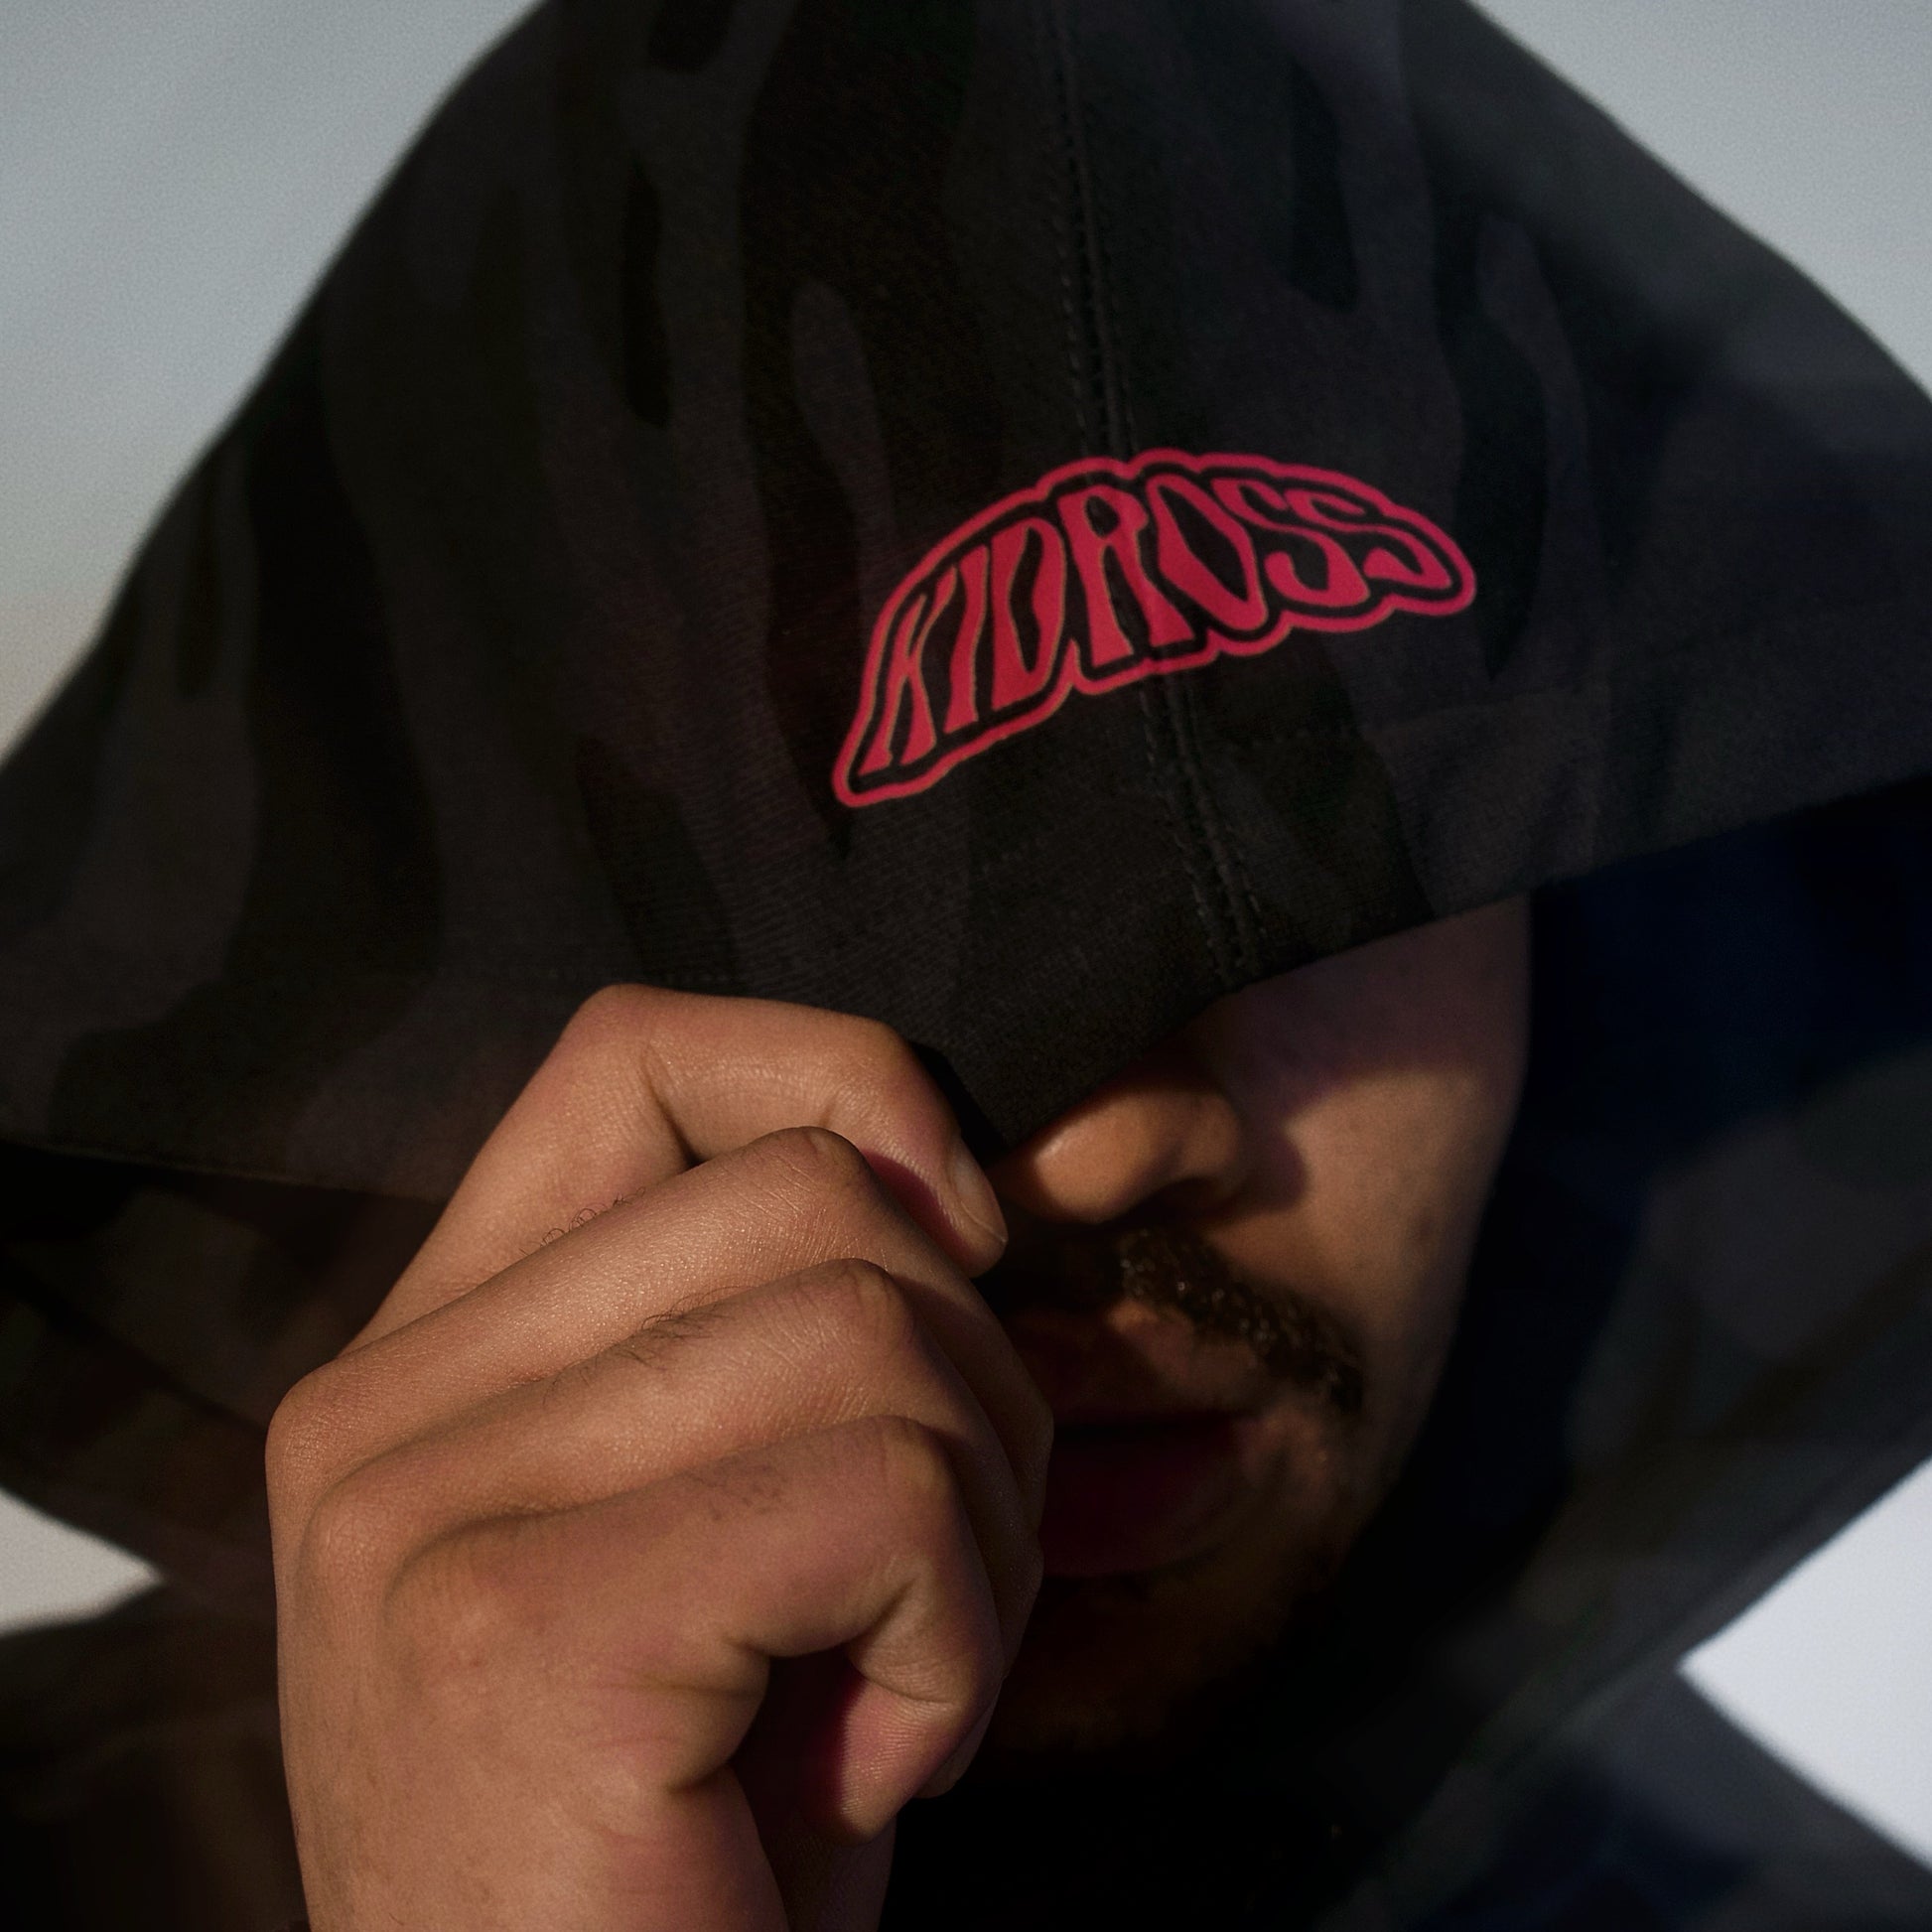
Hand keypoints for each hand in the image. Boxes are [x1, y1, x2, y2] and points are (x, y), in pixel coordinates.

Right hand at [267, 988, 1051, 1930]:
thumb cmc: (694, 1838)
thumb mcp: (733, 1542)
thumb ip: (792, 1340)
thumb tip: (980, 1185)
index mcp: (425, 1362)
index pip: (634, 1055)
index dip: (843, 1083)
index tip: (961, 1233)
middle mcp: (385, 1411)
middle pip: (811, 1188)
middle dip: (972, 1373)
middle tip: (936, 1569)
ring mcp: (425, 1509)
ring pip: (877, 1324)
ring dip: (980, 1524)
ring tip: (900, 1680)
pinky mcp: (519, 1626)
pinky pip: (887, 1487)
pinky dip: (956, 1633)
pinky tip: (872, 1766)